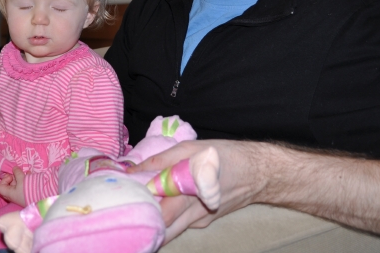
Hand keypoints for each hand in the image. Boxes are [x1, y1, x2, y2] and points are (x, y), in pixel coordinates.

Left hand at [0, 167, 26, 205]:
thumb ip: (17, 173)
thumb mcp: (22, 179)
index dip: (4, 180)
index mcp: (10, 194)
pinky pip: (22, 188)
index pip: (0, 187)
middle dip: (12, 179)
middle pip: (8, 187)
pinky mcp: (26, 196)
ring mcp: (20, 197)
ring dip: (19, 179)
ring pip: (16, 187)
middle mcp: (13, 196)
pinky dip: (24, 181)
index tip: (12, 176)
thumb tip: (14, 168)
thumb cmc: (29, 189)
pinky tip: (29, 176)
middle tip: (17, 174)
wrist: (42, 198)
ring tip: (25, 174)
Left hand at [129, 140, 259, 243]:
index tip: (119, 204)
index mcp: (189, 193)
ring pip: (170, 230)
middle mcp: (193, 213)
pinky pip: (180, 224)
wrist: (259, 173)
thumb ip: (161, 160)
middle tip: (120, 220)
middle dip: (142, 226)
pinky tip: (152, 212)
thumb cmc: (226, 157)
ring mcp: (199, 220)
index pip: (158, 211)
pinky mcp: (204, 221)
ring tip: (130, 217)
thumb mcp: (192, 149)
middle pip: (163, 229)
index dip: (138, 210)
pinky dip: (165, 221)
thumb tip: (133, 169)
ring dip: (152, 226)